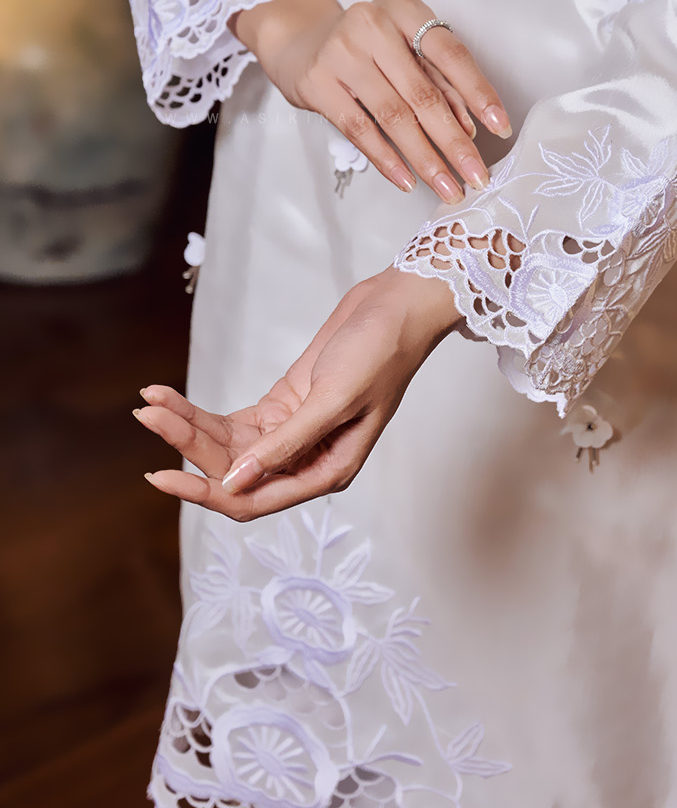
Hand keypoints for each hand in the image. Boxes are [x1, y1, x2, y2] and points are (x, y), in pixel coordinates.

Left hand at [134, 268, 459, 519]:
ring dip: (187, 426)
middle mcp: (306, 462)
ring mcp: (292, 435)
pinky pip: (233, 422)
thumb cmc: (379, 353)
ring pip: (227, 446)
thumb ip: (286, 444)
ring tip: (150, 403)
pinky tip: (169, 398)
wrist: (396, 308)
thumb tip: (236, 482)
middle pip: (232, 471)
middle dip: (187, 446)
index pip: (252, 499)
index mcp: (326, 472)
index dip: (205, 492)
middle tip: (148, 414)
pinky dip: (200, 411)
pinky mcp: (283, 408)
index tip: (162, 475)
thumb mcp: (333, 400)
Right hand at [233, 0, 511, 202]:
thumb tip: (470, 129)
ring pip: (394, 116)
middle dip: (454, 142)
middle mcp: (373, 24)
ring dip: (425, 159)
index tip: (500, 128)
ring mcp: (342, 53)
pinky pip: (360, 129)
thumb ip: (438, 81)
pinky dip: (387, 159)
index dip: (478, 92)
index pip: (450, 53)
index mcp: (405, 10)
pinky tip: (407, 181)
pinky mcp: (318, 83)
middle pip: (424, 93)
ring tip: (447, 188)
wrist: (298, 39)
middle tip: (476, 177)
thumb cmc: (366, 48)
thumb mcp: (404, 49)